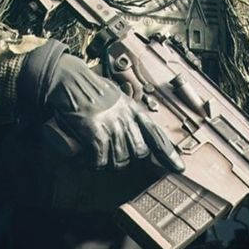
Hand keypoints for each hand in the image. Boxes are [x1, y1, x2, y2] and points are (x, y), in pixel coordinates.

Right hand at [17, 39, 183, 172]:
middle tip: (112, 155)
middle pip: (139, 151)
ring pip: (120, 159)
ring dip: (109, 164)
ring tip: (97, 158)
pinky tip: (88, 161)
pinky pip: (101, 160)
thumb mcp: (117, 98)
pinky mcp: (96, 132)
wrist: (70, 81)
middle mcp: (126, 117)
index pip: (156, 134)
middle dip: (127, 158)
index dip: (169, 154)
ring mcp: (112, 125)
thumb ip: (127, 113)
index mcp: (133, 109)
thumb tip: (135, 132)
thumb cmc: (91, 90)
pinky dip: (94, 165)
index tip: (179, 168)